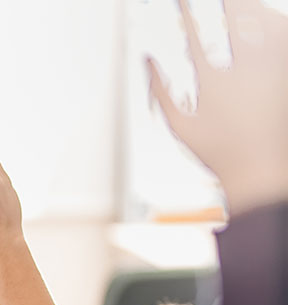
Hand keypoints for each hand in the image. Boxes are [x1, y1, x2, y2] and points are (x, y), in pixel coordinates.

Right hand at [148, 0, 287, 216]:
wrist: (261, 172)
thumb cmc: (218, 154)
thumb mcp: (178, 126)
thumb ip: (160, 91)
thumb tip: (147, 60)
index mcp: (212, 81)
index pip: (195, 34)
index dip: (187, 11)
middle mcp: (243, 71)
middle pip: (234, 20)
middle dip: (226, 3)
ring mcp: (270, 72)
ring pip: (264, 25)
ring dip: (251, 10)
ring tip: (243, 5)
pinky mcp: (285, 77)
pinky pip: (282, 39)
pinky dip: (275, 26)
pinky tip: (270, 22)